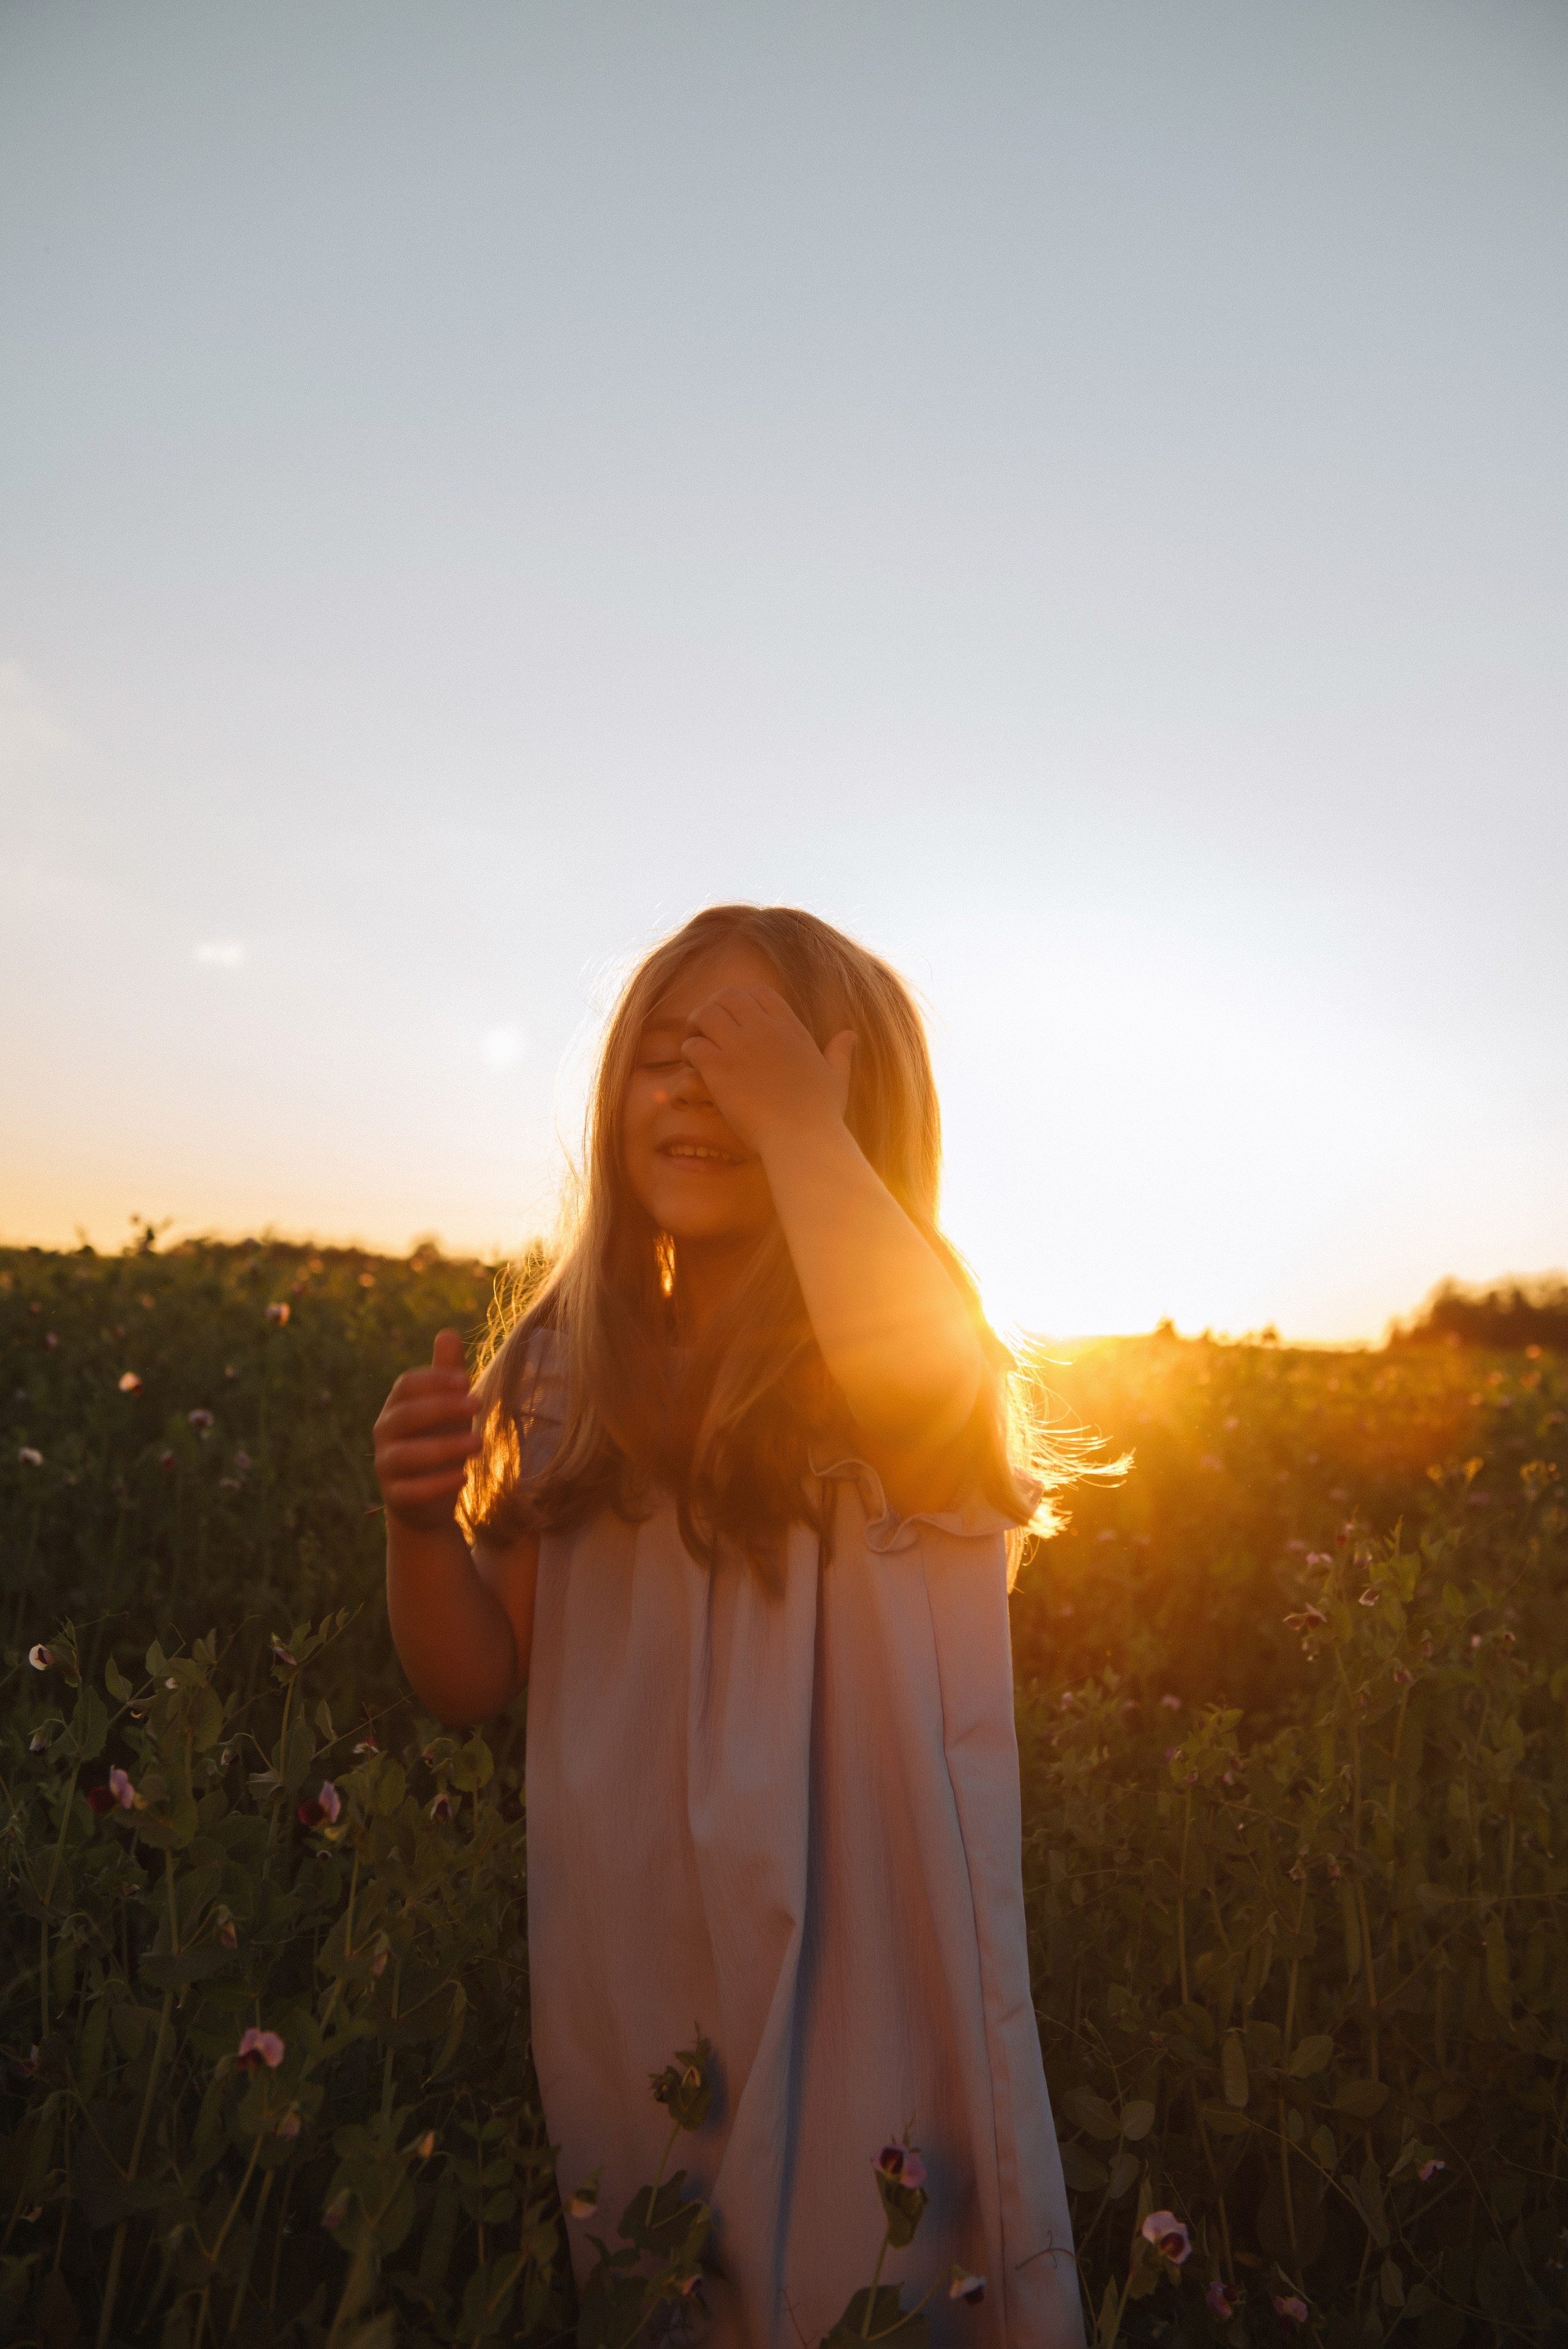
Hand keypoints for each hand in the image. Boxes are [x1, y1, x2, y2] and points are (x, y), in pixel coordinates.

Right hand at [373, 1329, 480, 1531]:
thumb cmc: (439, 1441)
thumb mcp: (448, 1408)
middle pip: (405, 1415)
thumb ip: (447, 1374)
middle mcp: (385, 1434)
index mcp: (397, 1407)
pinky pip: (411, 1491)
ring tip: (479, 1442)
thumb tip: (448, 1332)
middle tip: (479, 1404)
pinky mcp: (396, 1498)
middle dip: (442, 1407)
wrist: (428, 1501)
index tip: (467, 1380)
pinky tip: (464, 1477)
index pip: (406, 1385)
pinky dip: (436, 1484)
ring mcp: (386, 1467)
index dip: (434, 1380)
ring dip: (444, 1447)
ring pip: (406, 1454)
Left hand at [680, 986, 854, 1159]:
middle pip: (728, 996)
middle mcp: (764, 1030)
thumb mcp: (836, 1078)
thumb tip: (850, 1034)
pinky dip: (688, 1052)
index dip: (743, 1001)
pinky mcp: (720, 1068)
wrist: (802, 1140)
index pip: (760, 993)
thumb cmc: (821, 1115)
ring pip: (706, 1013)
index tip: (737, 1022)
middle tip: (707, 1031)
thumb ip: (839, 1053)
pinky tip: (693, 1067)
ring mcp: (740, 1046)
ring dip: (696, 1026)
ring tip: (696, 1046)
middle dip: (714, 1008)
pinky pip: (693, 1045)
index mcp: (790, 1029)